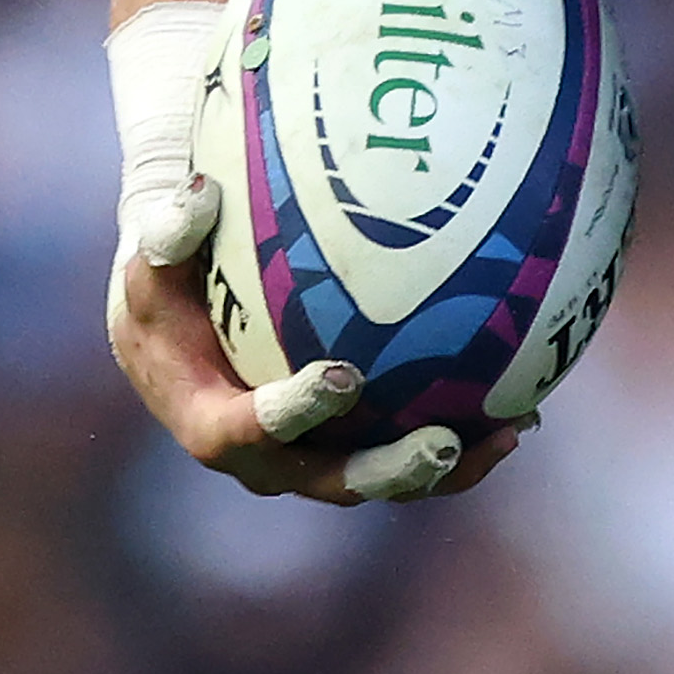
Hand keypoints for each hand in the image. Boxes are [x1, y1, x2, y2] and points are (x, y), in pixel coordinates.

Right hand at [103, 176, 518, 504]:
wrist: (180, 328)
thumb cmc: (165, 285)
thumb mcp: (150, 259)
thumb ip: (169, 233)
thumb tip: (202, 193)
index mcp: (211, 424)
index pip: (253, 428)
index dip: (298, 412)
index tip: (343, 378)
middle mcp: (270, 461)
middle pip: (337, 480)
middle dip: (392, 471)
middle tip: (443, 443)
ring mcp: (315, 462)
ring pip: (387, 479)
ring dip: (450, 467)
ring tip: (507, 434)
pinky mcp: (353, 451)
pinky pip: (410, 451)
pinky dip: (465, 440)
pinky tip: (522, 411)